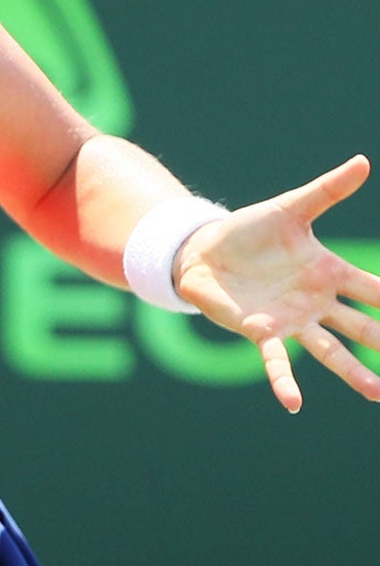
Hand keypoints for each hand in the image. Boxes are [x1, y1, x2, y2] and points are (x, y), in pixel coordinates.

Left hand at [175, 155, 379, 412]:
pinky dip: (284, 381)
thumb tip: (363, 162)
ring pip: (329, 350)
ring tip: (377, 394)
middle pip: (362, 326)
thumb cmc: (250, 230)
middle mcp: (317, 302)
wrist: (202, 249)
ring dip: (353, 373)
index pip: (376, 290)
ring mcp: (291, 319)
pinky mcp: (259, 329)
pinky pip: (274, 360)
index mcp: (329, 272)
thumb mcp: (291, 208)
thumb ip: (327, 191)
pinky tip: (293, 403)